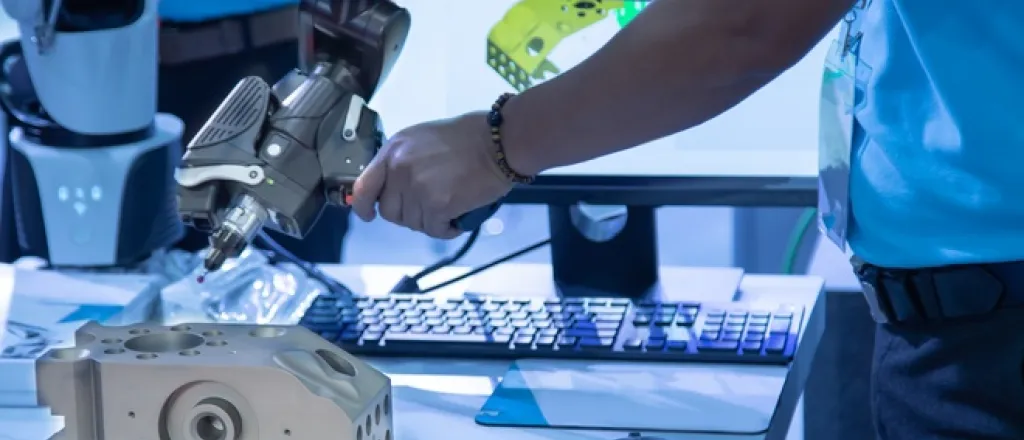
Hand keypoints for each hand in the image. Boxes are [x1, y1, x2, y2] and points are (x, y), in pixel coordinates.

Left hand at [350, 112, 512, 238]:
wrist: (498, 141)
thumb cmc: (468, 136)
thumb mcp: (422, 139)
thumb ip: (402, 162)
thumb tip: (393, 189)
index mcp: (394, 151)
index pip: (364, 187)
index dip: (363, 206)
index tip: (369, 214)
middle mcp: (400, 169)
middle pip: (390, 212)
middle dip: (408, 215)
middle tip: (430, 206)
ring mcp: (418, 188)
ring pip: (413, 224)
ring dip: (431, 221)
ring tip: (450, 207)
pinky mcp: (438, 205)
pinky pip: (435, 230)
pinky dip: (448, 229)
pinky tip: (458, 216)